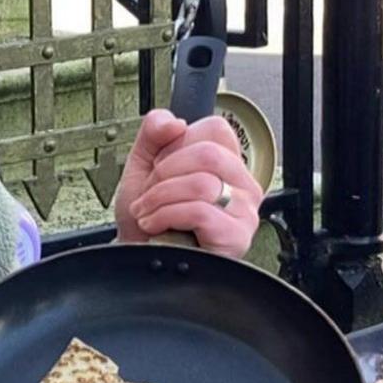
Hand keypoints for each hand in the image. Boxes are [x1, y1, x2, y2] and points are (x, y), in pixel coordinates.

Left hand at [113, 109, 262, 257]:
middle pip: (207, 154)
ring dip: (159, 198)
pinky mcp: (236, 237)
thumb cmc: (147, 220)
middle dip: (164, 174)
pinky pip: (199, 212)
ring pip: (201, 183)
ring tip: (149, 212)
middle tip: (149, 194)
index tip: (161, 169)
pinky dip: (165, 216)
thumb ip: (154, 132)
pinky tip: (156, 226)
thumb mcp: (142, 165)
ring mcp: (245, 212)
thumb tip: (174, 121)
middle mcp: (243, 185)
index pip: (215, 129)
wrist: (137, 260)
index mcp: (227, 164)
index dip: (176, 146)